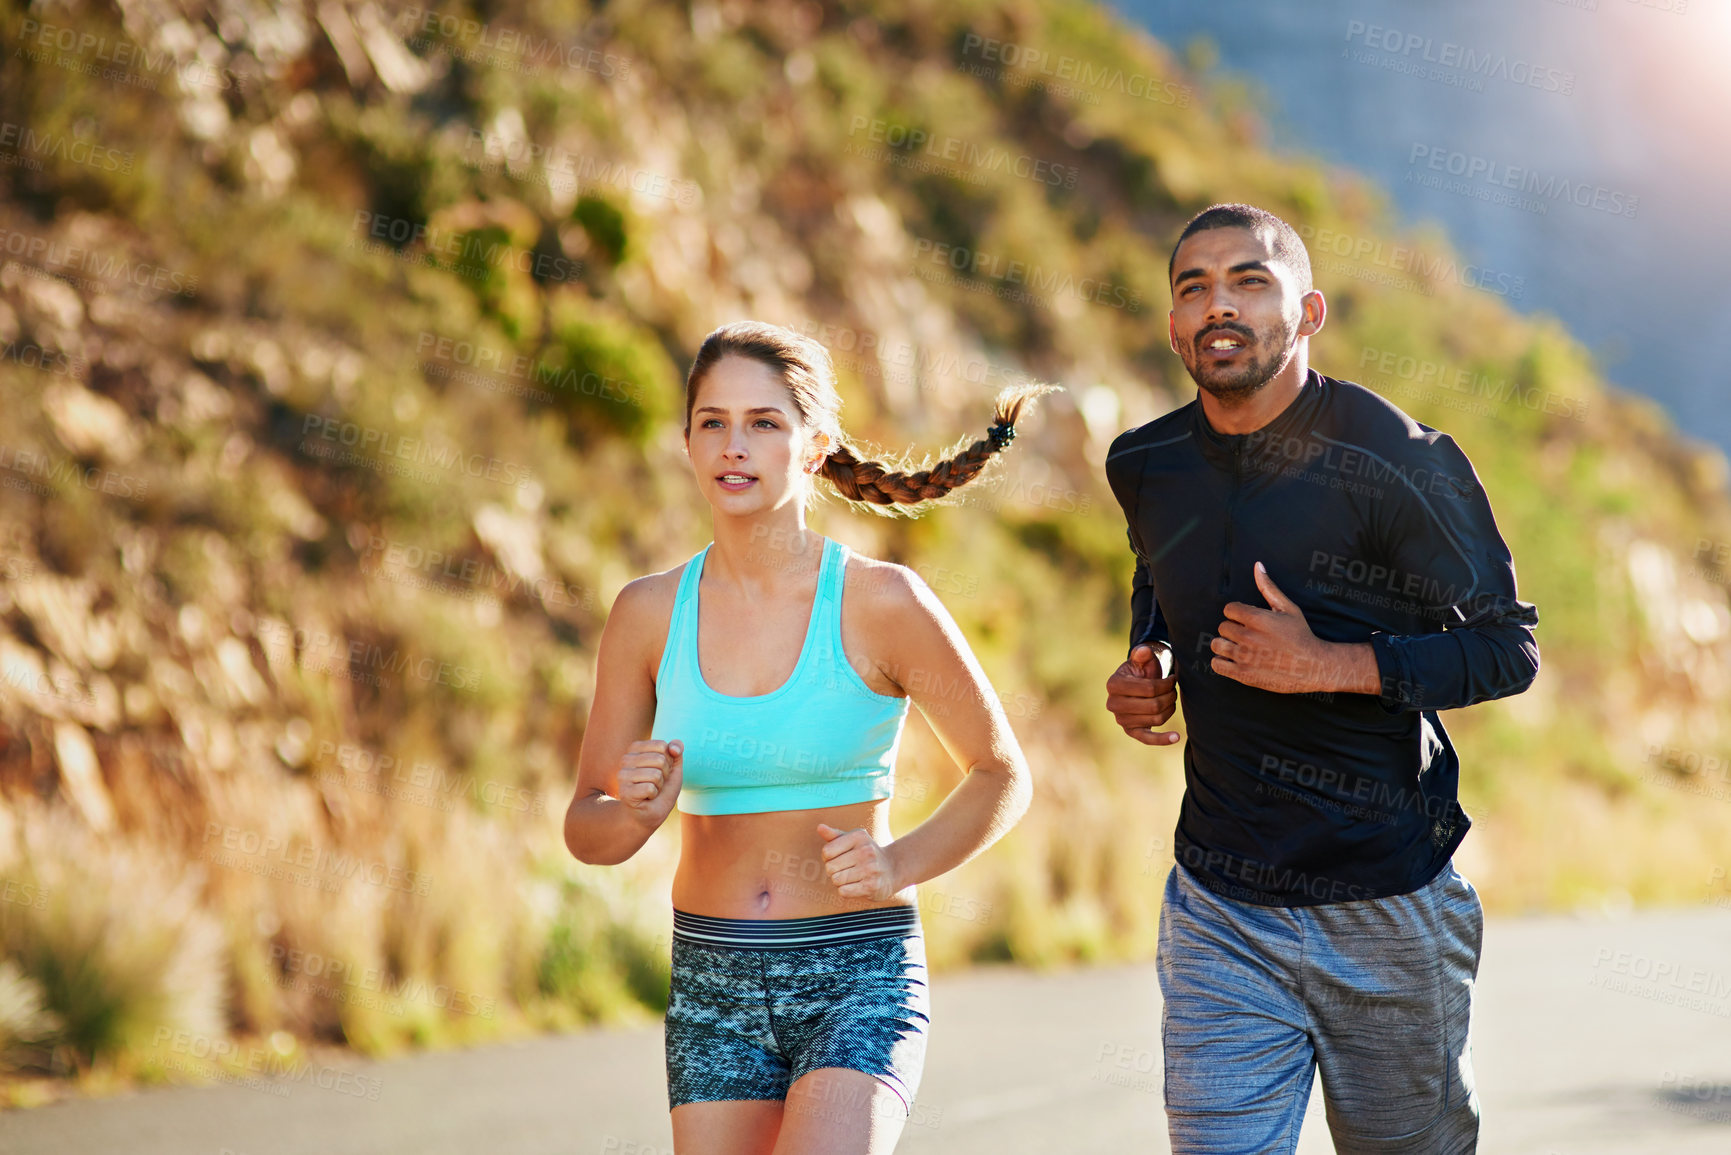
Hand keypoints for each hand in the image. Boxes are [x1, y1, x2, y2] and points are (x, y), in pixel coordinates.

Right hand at [616, 739, 682, 827]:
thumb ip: (677, 750)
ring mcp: (623, 775)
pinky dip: (654, 795)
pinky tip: (647, 798)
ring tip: (651, 790)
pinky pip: (650, 788)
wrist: (651, 812)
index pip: (662, 745)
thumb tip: (673, 747)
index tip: (661, 770)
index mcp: (635, 748)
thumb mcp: (674, 766)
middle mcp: (626, 759)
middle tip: (656, 783)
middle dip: (665, 774)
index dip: (669, 761)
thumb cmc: (662, 787)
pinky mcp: (624, 791)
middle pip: (660, 760)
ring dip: (659, 786)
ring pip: (655, 775)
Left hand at [815, 822, 899, 900]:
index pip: (827, 852)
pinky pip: (844, 891)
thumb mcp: (852, 840)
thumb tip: (820, 827)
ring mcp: (870, 869)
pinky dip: (846, 890)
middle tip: (846, 869)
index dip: (828, 858)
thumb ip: (834, 835)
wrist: (892, 869)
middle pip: (830, 868)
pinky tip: (856, 885)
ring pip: (836, 880)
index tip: (839, 857)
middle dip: (833, 871)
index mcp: (859, 836)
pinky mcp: (872, 886)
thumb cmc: (865, 853)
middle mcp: (866, 851)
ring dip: (840, 881)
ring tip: (852, 877)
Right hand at [1106, 642, 1179, 744]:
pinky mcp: (1131, 731)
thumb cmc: (1141, 670)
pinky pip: (1147, 738)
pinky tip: (1176, 737)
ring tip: (1171, 699)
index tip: (1173, 679)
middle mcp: (1113, 704)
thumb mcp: (1142, 659)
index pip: (1149, 689)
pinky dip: (1162, 739)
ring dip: (1170, 709)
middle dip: (1169, 697)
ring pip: (1156, 718)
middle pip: (1153, 706)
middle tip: (1173, 690)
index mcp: (1113, 684)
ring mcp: (1121, 720)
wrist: (1137, 684)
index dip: (1166, 684)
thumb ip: (1143, 654)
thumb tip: (1144, 651)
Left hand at [1212, 563, 1351, 693]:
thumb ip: (1268, 587)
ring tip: (1240, 647)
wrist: (1313, 667)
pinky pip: (1217, 664)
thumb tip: (1257, 565)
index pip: (1228, 610)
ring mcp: (1244, 657)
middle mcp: (1248, 637)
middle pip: (1223, 627)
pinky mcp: (1243, 674)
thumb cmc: (1300, 635)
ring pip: (1216, 644)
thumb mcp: (1288, 608)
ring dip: (1225, 645)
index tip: (1248, 621)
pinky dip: (1222, 661)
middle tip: (1249, 635)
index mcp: (1257, 618)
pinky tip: (1235, 660)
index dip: (1238, 614)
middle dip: (1233, 629)